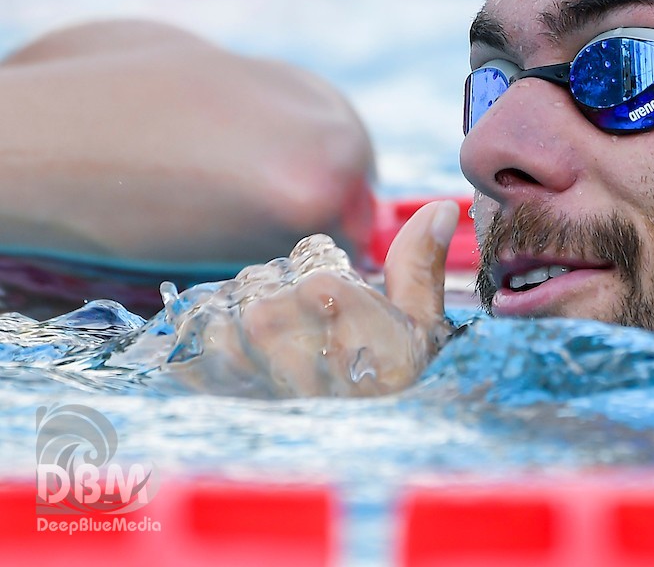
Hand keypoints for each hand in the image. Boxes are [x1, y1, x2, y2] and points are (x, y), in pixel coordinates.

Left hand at [146, 200, 460, 397]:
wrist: (347, 465)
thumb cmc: (387, 395)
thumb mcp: (420, 331)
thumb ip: (420, 263)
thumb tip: (441, 206)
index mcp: (323, 290)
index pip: (312, 257)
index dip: (332, 289)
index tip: (344, 329)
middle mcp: (268, 312)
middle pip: (269, 277)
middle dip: (288, 305)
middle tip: (314, 354)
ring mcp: (227, 343)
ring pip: (234, 302)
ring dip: (250, 327)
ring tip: (281, 370)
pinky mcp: (194, 368)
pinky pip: (194, 329)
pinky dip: (213, 347)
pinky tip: (246, 375)